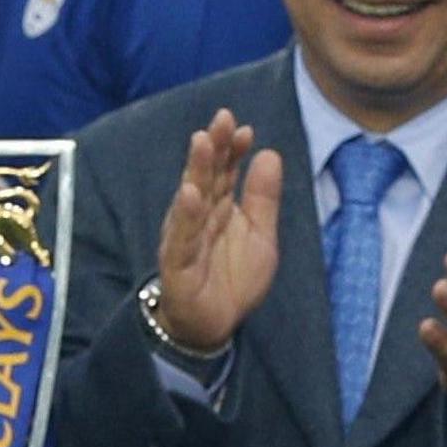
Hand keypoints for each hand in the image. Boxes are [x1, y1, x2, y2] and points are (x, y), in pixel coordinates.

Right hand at [152, 111, 282, 356]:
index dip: (232, 150)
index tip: (244, 129)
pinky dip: (184, 216)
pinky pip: (180, 237)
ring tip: (202, 142)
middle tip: (221, 120)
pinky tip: (189, 194)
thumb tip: (269, 153)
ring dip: (195, 169)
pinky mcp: (177, 264)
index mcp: (219, 207)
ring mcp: (185, 238)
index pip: (224, 171)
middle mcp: (199, 217)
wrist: (213, 327)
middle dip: (212, 148)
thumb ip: (263, 198)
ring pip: (190, 199)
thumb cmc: (232, 279)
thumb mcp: (260, 236)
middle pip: (205, 176)